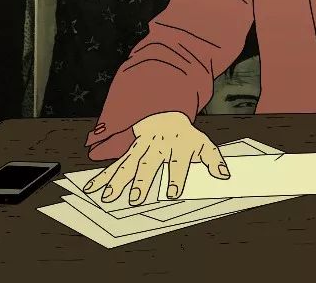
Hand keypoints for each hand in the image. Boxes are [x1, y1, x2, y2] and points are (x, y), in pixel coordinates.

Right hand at [81, 111, 228, 204]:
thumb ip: (214, 160)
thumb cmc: (185, 137)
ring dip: (116, 181)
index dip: (176, 177)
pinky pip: (115, 165)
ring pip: (127, 165)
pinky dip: (102, 176)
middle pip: (148, 165)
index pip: (177, 163)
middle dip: (141, 182)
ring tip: (107, 197)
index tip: (172, 194)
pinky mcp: (129, 153)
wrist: (164, 116)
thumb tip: (224, 175)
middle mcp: (156, 148)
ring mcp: (141, 149)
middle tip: (136, 200)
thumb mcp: (203, 144)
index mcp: (176, 146)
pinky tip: (91, 188)